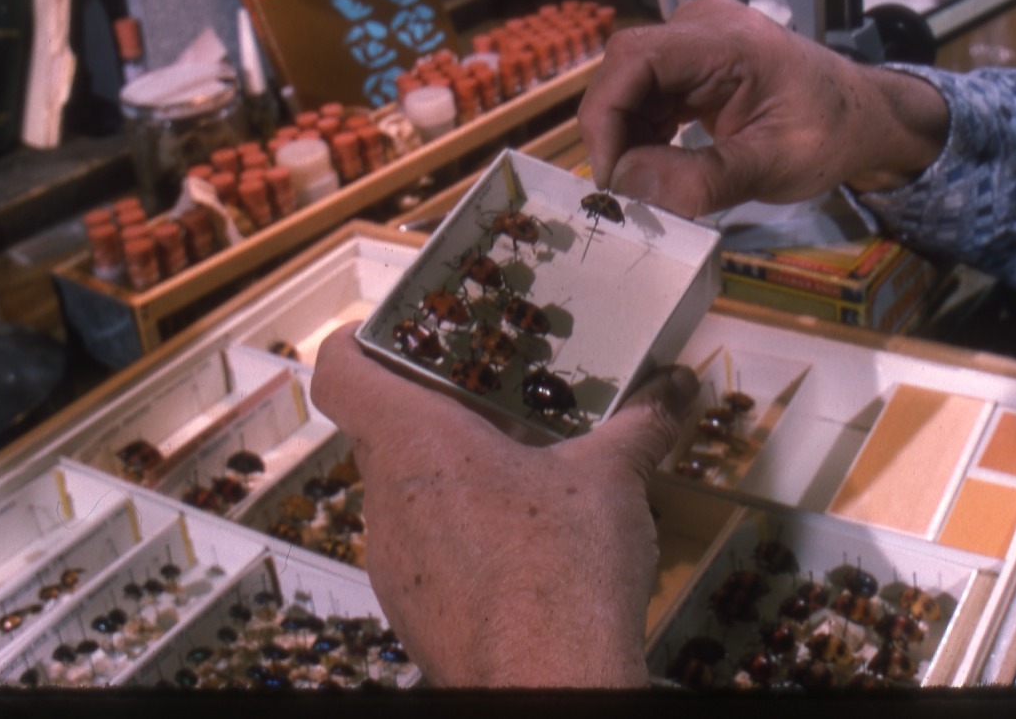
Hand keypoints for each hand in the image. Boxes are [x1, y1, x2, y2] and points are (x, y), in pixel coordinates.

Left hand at [308, 324, 696, 686]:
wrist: (550, 685)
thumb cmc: (560, 577)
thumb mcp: (613, 477)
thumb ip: (639, 423)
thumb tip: (673, 388)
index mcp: (415, 443)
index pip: (341, 373)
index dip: (359, 342)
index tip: (393, 332)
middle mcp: (387, 500)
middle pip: (381, 433)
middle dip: (437, 412)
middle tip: (492, 397)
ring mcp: (394, 562)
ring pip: (406, 495)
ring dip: (453, 478)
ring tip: (519, 469)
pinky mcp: (415, 609)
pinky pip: (425, 551)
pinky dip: (463, 535)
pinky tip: (522, 540)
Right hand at [578, 0, 949, 219]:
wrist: (863, 117)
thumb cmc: (830, 136)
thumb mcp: (772, 167)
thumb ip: (702, 179)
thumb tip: (627, 186)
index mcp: (730, 40)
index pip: (637, 57)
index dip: (607, 113)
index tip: (609, 173)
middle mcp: (703, 23)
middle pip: (627, 68)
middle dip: (615, 130)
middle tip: (624, 189)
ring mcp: (696, 35)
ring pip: (631, 81)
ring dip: (628, 133)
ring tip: (645, 182)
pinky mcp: (694, 56)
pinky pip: (648, 88)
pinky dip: (643, 128)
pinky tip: (658, 162)